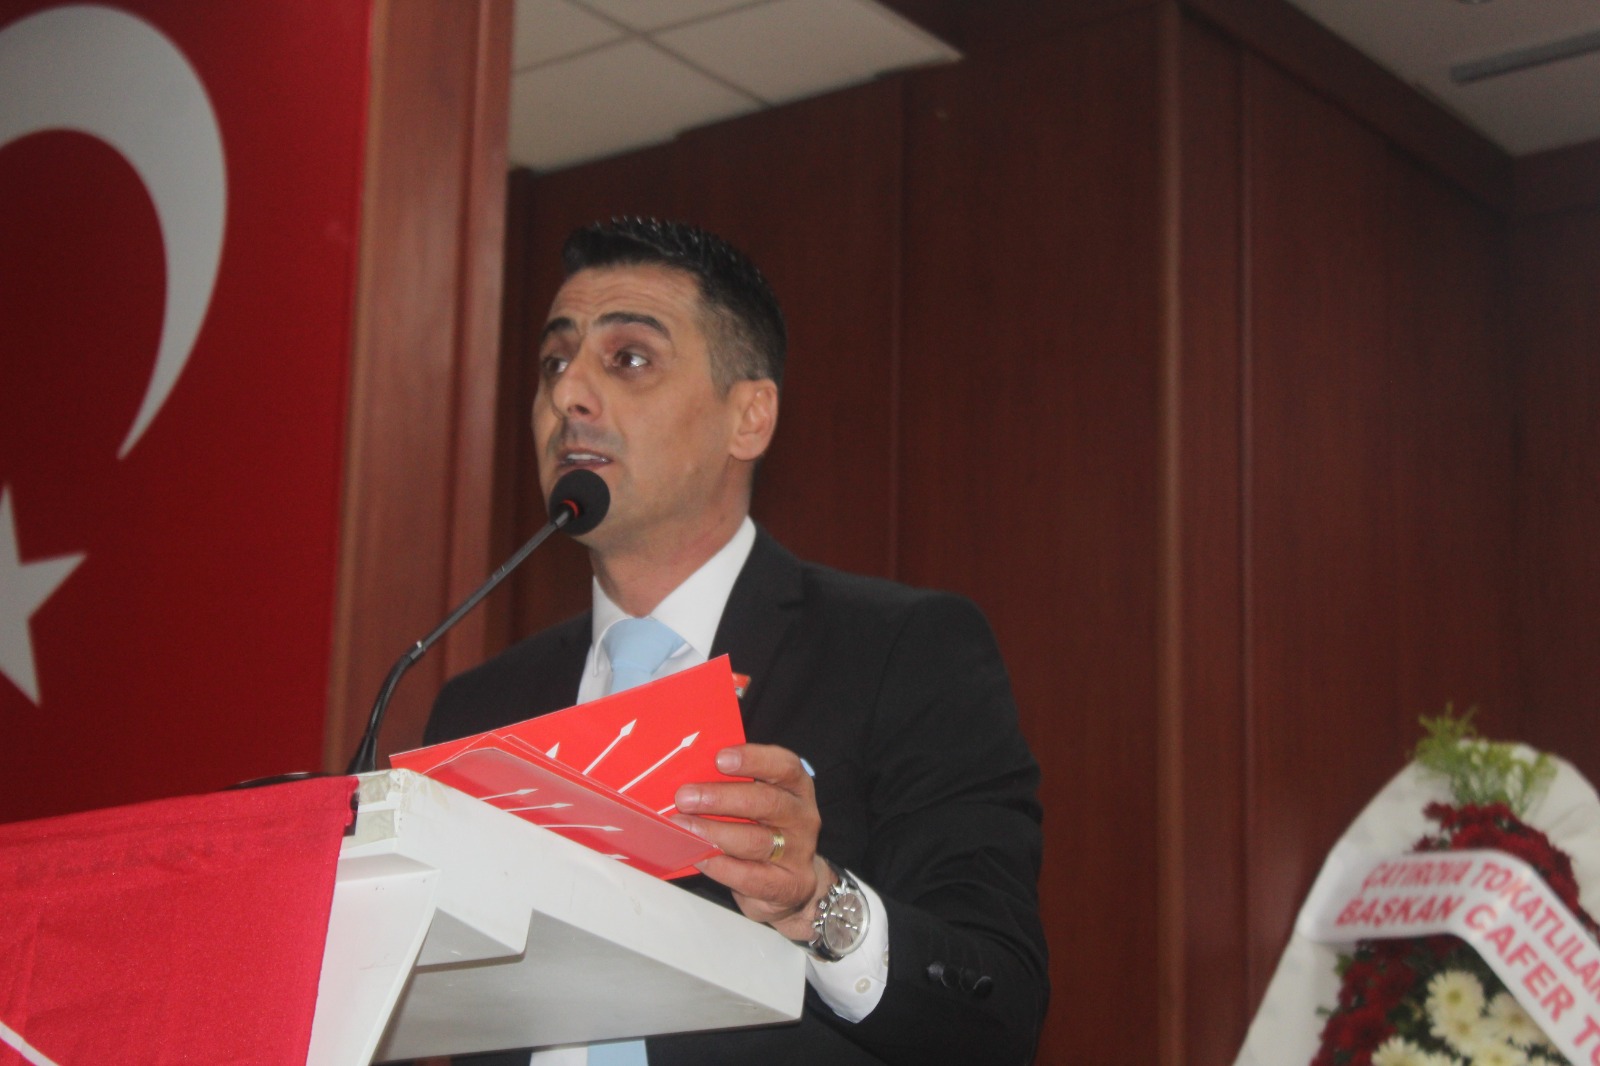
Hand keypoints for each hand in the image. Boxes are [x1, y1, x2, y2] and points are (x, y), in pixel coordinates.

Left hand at [674, 743, 833, 940]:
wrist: (792, 884)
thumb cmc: (764, 831)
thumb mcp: (758, 802)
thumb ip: (732, 787)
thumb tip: (688, 776)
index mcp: (797, 788)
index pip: (785, 766)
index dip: (754, 759)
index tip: (720, 759)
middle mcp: (802, 817)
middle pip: (768, 802)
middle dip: (722, 798)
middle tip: (685, 797)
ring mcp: (798, 853)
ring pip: (756, 841)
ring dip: (715, 833)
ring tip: (684, 827)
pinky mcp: (788, 885)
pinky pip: (749, 875)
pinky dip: (719, 865)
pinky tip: (698, 856)